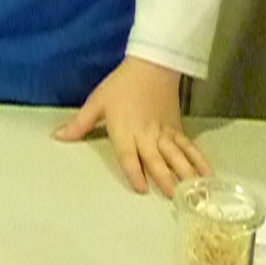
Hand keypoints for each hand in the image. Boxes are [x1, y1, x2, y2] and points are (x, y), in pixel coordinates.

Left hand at [53, 55, 209, 194]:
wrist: (150, 66)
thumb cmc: (120, 85)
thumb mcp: (96, 103)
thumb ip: (80, 124)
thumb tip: (57, 137)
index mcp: (125, 131)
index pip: (129, 156)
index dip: (135, 172)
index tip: (141, 188)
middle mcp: (147, 136)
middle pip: (156, 160)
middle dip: (164, 179)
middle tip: (173, 198)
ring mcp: (165, 133)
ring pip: (177, 156)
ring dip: (185, 174)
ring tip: (194, 192)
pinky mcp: (177, 129)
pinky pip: (189, 148)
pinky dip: (199, 161)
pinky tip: (208, 175)